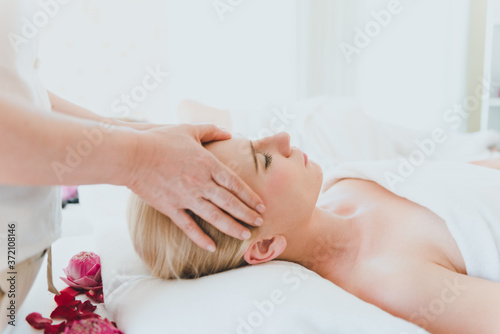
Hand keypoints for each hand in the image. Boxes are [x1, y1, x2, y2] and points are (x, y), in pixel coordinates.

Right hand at [126, 123, 264, 251]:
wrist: (132, 154)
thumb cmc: (161, 139)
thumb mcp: (189, 129)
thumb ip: (211, 130)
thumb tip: (229, 133)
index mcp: (208, 164)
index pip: (235, 184)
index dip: (250, 197)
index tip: (261, 206)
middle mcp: (201, 183)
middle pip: (230, 203)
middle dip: (247, 214)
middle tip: (259, 223)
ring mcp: (186, 198)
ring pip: (214, 217)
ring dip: (232, 227)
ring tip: (245, 236)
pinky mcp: (170, 208)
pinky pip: (189, 227)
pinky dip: (200, 238)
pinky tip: (212, 247)